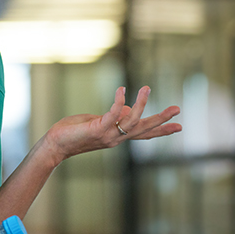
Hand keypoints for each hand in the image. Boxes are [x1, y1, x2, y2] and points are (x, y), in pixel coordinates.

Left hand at [45, 86, 180, 162]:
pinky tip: (122, 89)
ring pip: (131, 121)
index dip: (161, 130)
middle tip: (177, 109)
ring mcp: (107, 135)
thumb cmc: (73, 132)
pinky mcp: (97, 129)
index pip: (144, 134)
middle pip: (144, 129)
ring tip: (147, 87)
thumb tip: (126, 108)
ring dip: (141, 104)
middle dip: (161, 119)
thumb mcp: (96, 121)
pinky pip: (112, 114)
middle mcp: (116, 138)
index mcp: (118, 137)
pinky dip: (119, 101)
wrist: (55, 145)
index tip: (179, 127)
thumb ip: (112, 117)